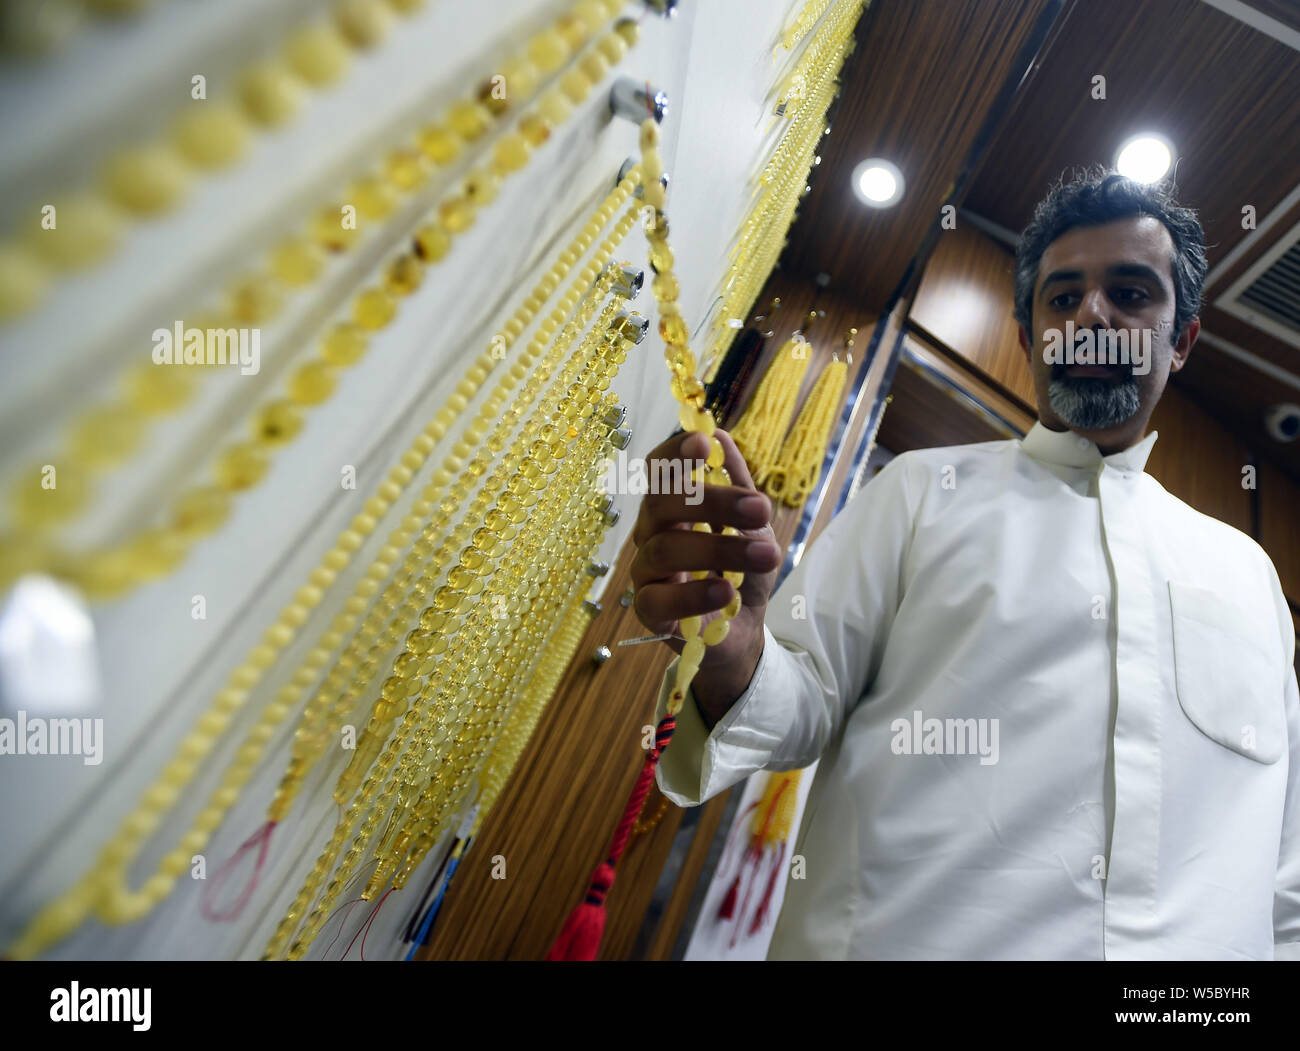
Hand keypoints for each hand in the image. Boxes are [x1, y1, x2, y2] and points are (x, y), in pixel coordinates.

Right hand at [629, 428, 780, 675]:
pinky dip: (693, 595)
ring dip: (720, 549)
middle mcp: (651, 533)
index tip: (703, 443)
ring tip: (766, 556)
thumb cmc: (740, 570)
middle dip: (714, 502)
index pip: (659, 470)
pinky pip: (658, 600)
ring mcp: (646, 572)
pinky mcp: (649, 612)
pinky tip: (726, 592)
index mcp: (672, 505)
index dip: (675, 453)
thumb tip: (720, 432)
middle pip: (662, 504)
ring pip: (665, 550)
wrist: (745, 628)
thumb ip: (738, 484)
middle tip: (761, 509)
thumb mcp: (751, 525)